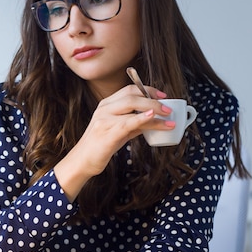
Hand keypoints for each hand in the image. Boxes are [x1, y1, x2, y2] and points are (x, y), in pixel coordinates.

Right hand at [54, 84, 171, 199]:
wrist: (82, 161)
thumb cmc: (100, 146)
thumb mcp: (118, 131)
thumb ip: (134, 124)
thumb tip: (153, 121)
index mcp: (106, 104)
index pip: (129, 90)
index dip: (148, 90)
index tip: (163, 96)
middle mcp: (104, 108)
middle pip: (132, 95)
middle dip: (153, 100)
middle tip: (168, 109)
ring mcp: (104, 119)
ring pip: (132, 106)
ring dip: (154, 110)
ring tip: (168, 118)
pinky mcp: (107, 133)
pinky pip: (128, 122)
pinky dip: (142, 118)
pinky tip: (153, 118)